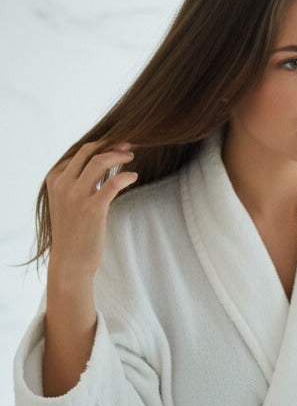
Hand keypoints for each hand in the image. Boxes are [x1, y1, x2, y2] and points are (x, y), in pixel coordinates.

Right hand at [45, 140, 136, 281]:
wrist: (71, 261)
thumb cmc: (74, 232)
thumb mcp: (67, 202)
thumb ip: (77, 183)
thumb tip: (99, 166)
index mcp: (54, 180)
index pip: (78, 152)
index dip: (101, 145)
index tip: (116, 144)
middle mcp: (62, 184)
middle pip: (89, 151)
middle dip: (111, 144)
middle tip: (129, 144)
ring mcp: (76, 196)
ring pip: (99, 162)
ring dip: (119, 155)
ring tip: (132, 157)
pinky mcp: (92, 208)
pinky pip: (113, 183)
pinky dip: (126, 176)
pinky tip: (133, 176)